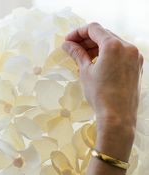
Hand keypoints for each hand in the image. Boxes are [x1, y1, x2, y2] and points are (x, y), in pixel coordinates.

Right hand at [63, 23, 142, 160]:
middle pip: (104, 35)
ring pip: (112, 43)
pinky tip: (96, 63)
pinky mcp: (136, 65)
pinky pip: (120, 53)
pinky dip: (107, 54)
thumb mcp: (85, 72)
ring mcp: (134, 56)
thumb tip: (67, 45)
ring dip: (96, 47)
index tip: (68, 41)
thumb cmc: (100, 95)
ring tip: (83, 57)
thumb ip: (77, 54)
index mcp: (114, 46)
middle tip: (72, 49)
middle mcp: (127, 47)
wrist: (117, 116)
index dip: (78, 32)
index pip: (93, 29)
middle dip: (86, 40)